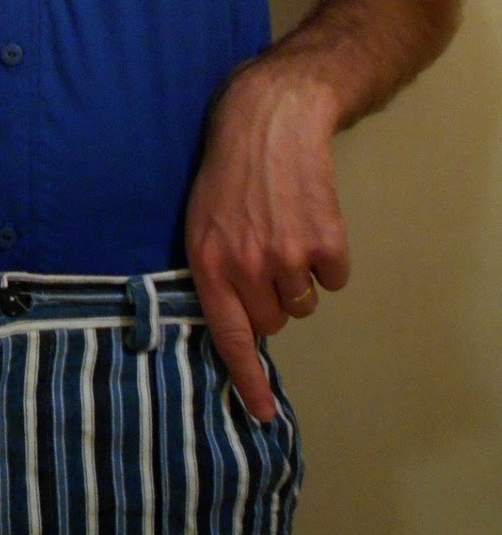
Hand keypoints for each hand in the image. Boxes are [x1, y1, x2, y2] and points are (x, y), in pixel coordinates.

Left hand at [186, 56, 349, 419]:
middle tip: (265, 254)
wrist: (270, 120)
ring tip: (285, 230)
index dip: (246, 380)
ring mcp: (288, 255)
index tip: (261, 414)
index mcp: (208, 263)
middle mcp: (247, 266)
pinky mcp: (326, 241)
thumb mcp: (199, 221)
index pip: (228, 337)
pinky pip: (334, 278)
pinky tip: (310, 220)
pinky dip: (328, 256)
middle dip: (272, 299)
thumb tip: (235, 325)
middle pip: (273, 321)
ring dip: (300, 277)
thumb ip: (213, 272)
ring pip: (305, 303)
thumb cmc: (228, 170)